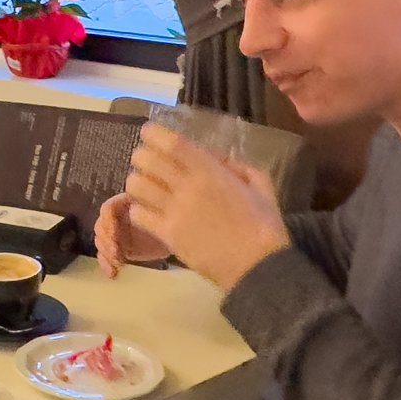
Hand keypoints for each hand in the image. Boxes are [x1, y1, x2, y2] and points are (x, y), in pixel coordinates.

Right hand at [94, 192, 169, 277]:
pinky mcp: (116, 248)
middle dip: (107, 242)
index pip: (107, 209)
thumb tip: (140, 214)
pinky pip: (105, 256)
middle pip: (101, 226)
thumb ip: (149, 213)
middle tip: (117, 254)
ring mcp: (114, 233)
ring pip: (100, 242)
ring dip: (106, 254)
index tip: (115, 236)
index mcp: (124, 203)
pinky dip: (107, 265)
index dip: (108, 222)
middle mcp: (115, 217)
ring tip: (118, 264)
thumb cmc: (169, 219)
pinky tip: (113, 274)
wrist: (175, 235)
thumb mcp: (160, 213)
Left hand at [123, 124, 289, 291]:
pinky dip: (138, 210)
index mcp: (211, 171)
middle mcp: (187, 187)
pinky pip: (138, 214)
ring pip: (136, 186)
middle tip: (146, 162)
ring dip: (137, 183)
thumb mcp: (260, 185)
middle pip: (146, 160)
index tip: (149, 133)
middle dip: (142, 156)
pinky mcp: (167, 235)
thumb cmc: (264, 226)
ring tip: (145, 188)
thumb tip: (214, 156)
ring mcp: (174, 211)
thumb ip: (237, 166)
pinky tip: (148, 213)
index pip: (172, 143)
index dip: (154, 134)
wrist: (258, 266)